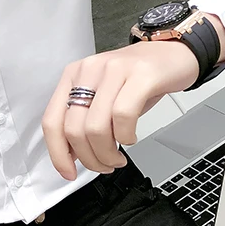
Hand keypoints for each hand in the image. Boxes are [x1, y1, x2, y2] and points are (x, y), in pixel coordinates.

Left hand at [42, 40, 200, 179]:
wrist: (173, 53)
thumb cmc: (138, 79)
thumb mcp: (103, 97)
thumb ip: (83, 121)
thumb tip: (72, 155)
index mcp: (73, 76)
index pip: (52, 121)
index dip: (58, 154)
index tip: (69, 172)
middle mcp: (89, 70)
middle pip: (74, 129)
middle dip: (90, 159)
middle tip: (105, 165)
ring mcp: (114, 70)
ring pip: (96, 127)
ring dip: (107, 153)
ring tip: (118, 157)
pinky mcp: (141, 75)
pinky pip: (123, 115)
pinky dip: (126, 136)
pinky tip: (130, 137)